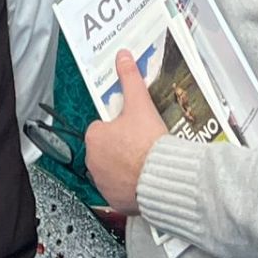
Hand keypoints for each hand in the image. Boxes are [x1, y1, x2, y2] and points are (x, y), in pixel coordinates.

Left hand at [85, 49, 166, 214]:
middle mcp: (93, 162)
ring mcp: (103, 184)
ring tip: (145, 160)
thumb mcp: (139, 103)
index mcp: (94, 136)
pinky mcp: (115, 201)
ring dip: (124, 166)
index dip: (119, 125)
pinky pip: (120, 190)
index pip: (102, 126)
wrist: (164, 179)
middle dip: (120, 146)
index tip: (133, 127)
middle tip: (141, 142)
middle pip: (106, 148)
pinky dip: (129, 186)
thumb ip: (129, 78)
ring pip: (112, 169)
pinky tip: (144, 179)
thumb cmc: (148, 143)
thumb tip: (123, 57)